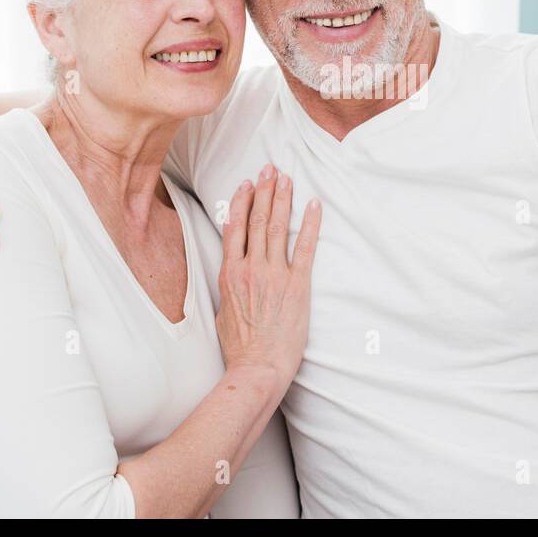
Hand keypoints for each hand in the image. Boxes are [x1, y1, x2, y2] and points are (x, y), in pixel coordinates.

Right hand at [215, 164, 320, 390]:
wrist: (257, 367)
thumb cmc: (241, 346)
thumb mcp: (223, 310)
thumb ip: (228, 286)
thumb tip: (231, 272)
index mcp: (230, 274)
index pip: (235, 228)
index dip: (243, 202)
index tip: (248, 183)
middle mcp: (251, 269)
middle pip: (257, 221)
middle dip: (264, 191)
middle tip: (271, 169)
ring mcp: (274, 276)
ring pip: (278, 228)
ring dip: (283, 200)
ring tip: (287, 179)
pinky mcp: (297, 286)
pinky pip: (305, 249)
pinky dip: (309, 225)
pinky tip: (314, 206)